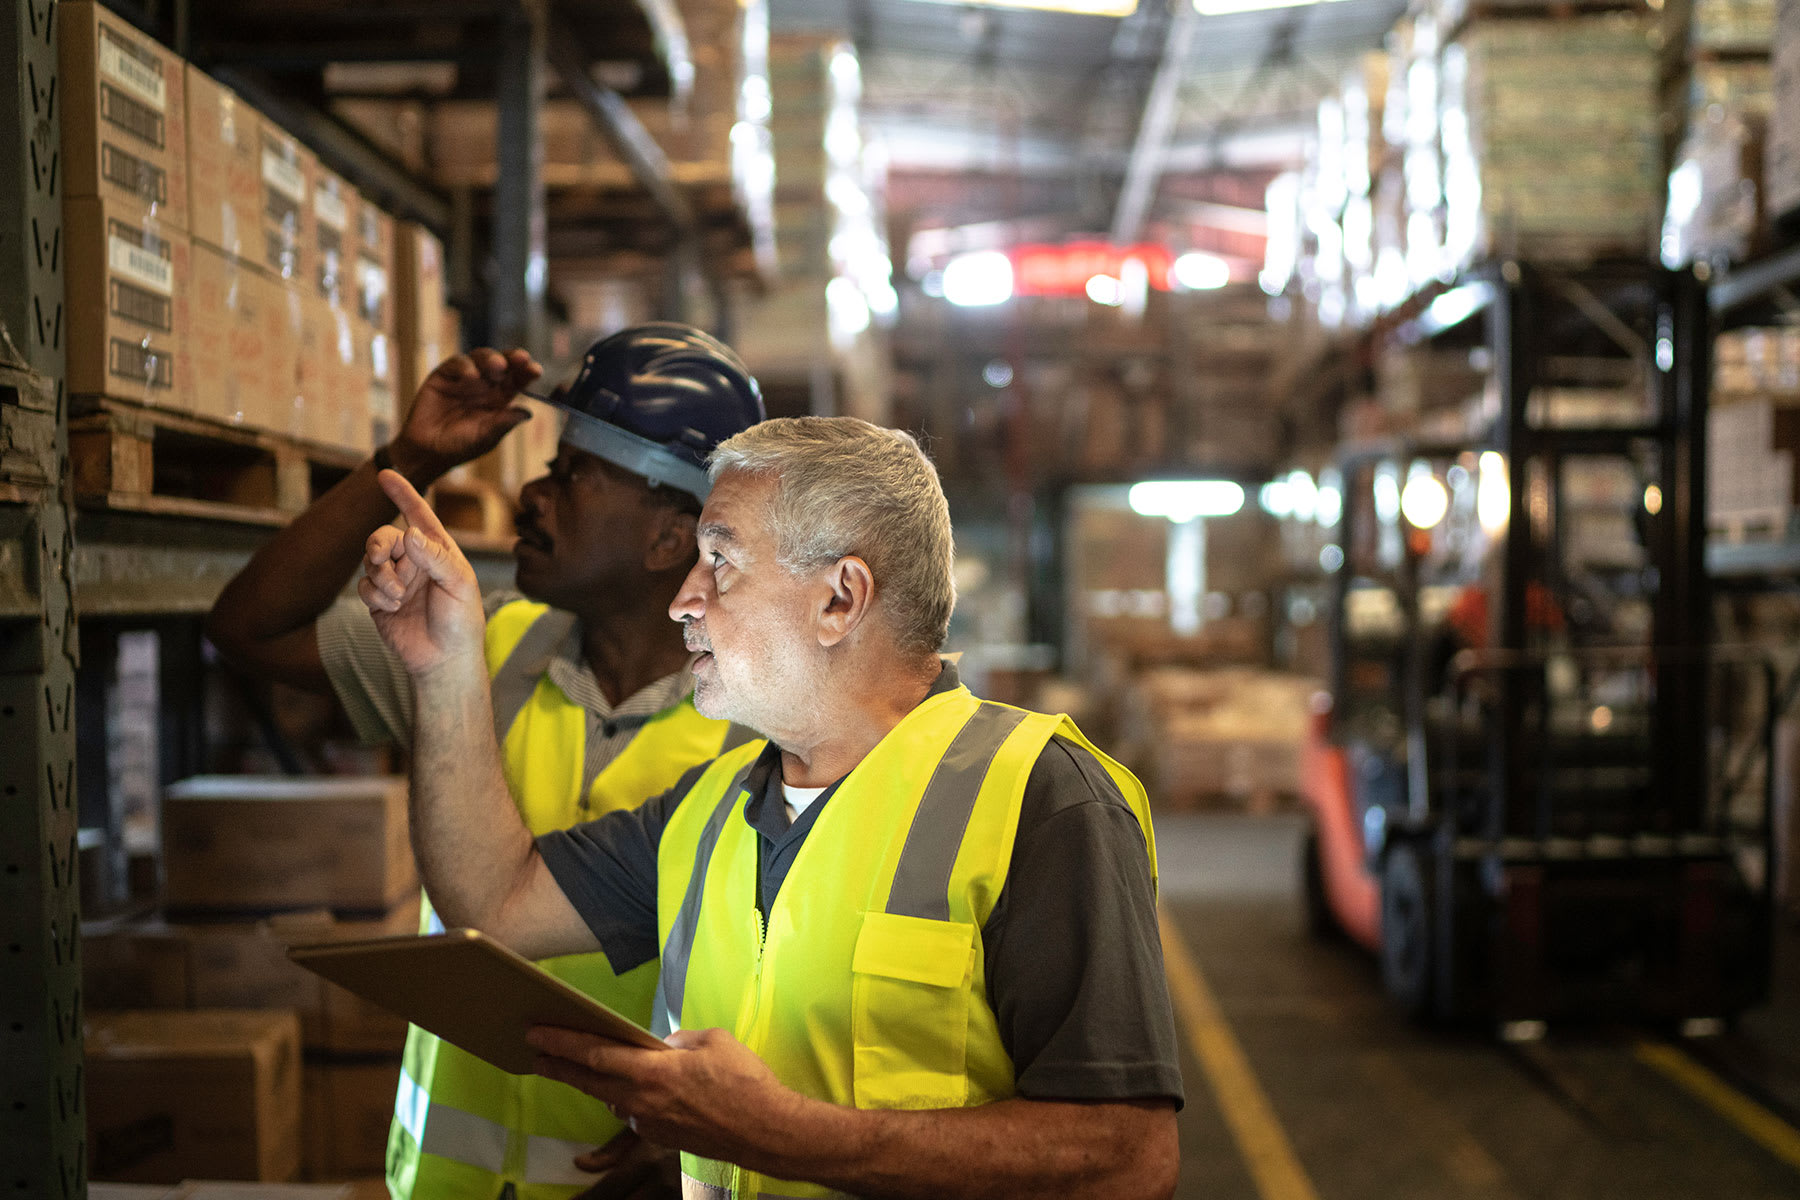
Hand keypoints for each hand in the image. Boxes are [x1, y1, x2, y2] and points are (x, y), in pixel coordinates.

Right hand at [358, 470, 485, 677]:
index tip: (386, 473)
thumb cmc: (461, 621)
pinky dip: (374, 594)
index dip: (403, 494)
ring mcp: (395, 580)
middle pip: (384, 536)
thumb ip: (436, 558)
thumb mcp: (459, 586)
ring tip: (397, 596)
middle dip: (379, 544)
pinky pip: (364, 585)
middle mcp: (415, 561)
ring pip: (371, 560)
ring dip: (380, 576)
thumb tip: (410, 533)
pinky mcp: (379, 600)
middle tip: (383, 558)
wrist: (444, 660)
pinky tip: (391, 608)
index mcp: (438, 551)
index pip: (419, 516)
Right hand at [390, 347, 540, 476]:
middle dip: (513, 358)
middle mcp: (485, 385)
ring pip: (482, 357)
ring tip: (497, 366)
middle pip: (503, 363)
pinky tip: (470, 376)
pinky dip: (465, 366)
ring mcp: (465, 378)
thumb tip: (528, 412)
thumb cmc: (460, 446)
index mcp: (500, 399)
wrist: (427, 450)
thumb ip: (504, 423)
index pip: (518, 380)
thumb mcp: (486, 437)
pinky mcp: (444, 375)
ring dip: (491, 358)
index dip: (527, 372)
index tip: (536, 371)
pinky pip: (457, 363)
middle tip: (521, 358)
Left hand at [528, 1025, 802, 1169]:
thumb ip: (679, 1042)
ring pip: (615, 1097)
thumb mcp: (713, 1041)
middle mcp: (642, 1100)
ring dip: (598, 1082)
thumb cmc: (744, 1081)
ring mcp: (650, 1123)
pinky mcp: (662, 1138)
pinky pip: (639, 1112)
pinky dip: (633, 1098)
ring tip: (588, 1066)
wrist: (765, 1131)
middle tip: (535, 1054)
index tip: (536, 1033)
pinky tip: (648, 1089)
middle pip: (589, 1080)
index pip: (595, 1053)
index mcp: (652, 1070)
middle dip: (559, 1066)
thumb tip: (663, 1048)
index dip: (562, 1042)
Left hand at [571, 1128, 680, 1199]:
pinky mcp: (690, 1198)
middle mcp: (662, 1185)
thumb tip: (581, 1164)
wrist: (728, 1125)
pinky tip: (635, 1195)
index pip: (606, 1191)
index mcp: (648, 1162)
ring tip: (614, 1196)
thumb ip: (614, 1149)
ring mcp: (677, 1196)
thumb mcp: (649, 1127)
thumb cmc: (684, 1121)